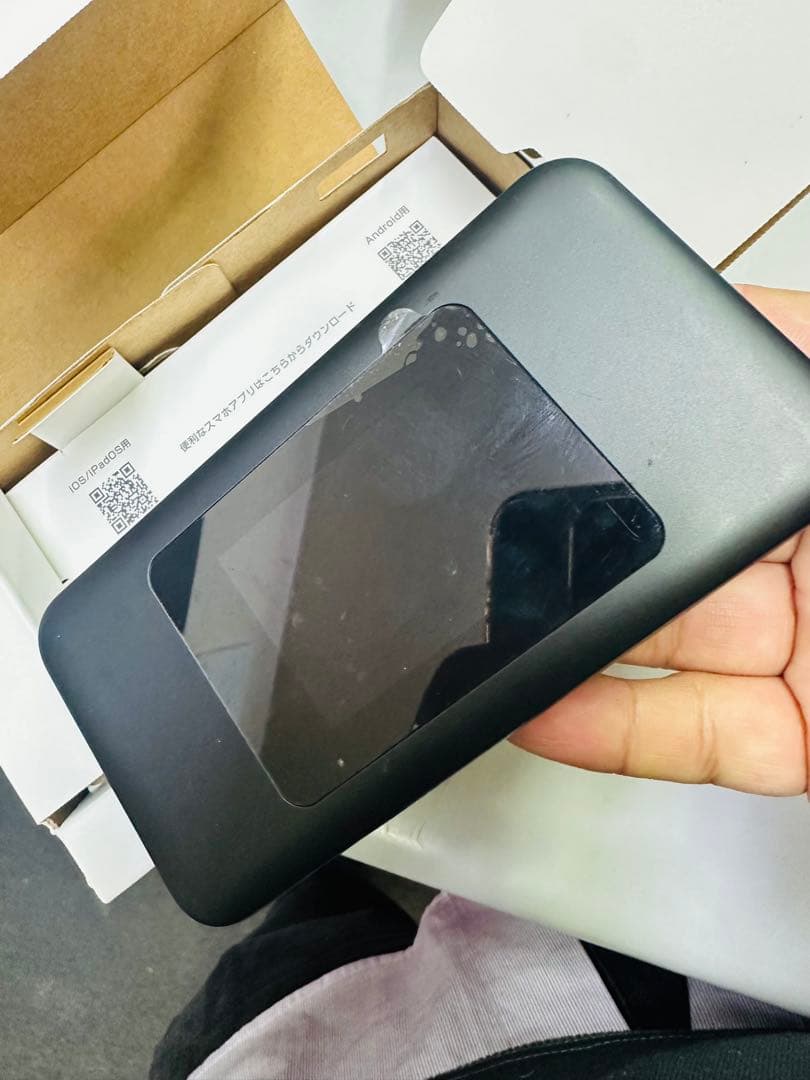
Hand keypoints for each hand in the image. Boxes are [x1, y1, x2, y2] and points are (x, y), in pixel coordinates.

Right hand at [511, 285, 809, 795]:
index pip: (724, 418)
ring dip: (572, 635)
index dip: (641, 412)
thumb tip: (747, 307)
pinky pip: (682, 731)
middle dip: (585, 537)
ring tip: (497, 623)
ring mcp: (799, 642)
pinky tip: (544, 700)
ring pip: (660, 638)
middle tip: (505, 534)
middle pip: (673, 534)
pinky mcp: (790, 734)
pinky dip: (605, 724)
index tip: (562, 404)